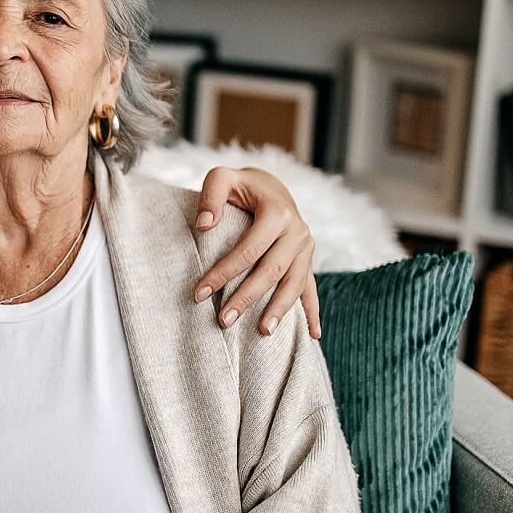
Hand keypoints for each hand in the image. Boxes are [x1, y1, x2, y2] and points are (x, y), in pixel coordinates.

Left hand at [192, 166, 321, 338]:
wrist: (270, 185)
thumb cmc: (240, 185)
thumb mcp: (223, 178)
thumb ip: (211, 197)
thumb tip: (204, 226)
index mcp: (277, 213)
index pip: (248, 250)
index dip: (223, 272)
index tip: (199, 293)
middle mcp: (297, 231)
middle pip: (271, 271)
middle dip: (246, 298)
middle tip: (222, 321)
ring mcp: (306, 247)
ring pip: (293, 283)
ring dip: (279, 309)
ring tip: (262, 331)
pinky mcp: (307, 259)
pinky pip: (311, 288)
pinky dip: (313, 312)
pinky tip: (313, 335)